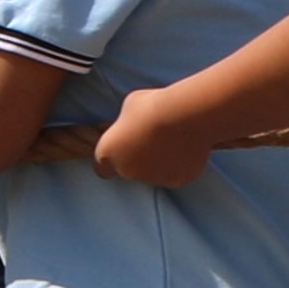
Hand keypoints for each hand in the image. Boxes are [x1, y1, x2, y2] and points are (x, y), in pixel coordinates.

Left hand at [87, 91, 208, 189]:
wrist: (186, 116)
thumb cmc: (153, 106)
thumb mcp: (128, 108)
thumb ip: (127, 125)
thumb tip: (132, 127)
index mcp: (108, 153)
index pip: (102, 166)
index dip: (112, 158)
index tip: (121, 148)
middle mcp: (126, 171)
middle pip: (129, 170)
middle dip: (136, 158)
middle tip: (151, 139)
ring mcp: (152, 178)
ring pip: (152, 174)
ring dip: (158, 162)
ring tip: (171, 141)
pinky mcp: (177, 180)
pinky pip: (175, 174)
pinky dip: (179, 165)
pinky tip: (186, 148)